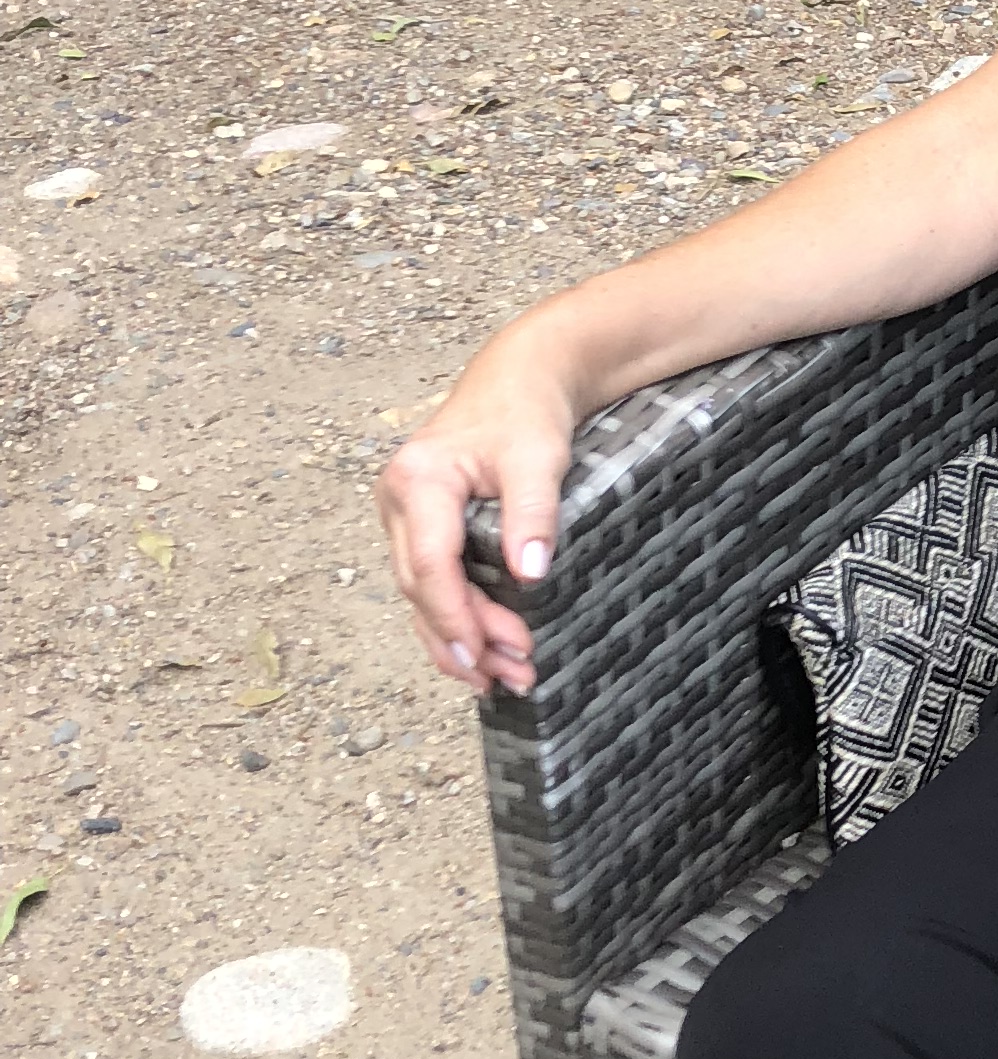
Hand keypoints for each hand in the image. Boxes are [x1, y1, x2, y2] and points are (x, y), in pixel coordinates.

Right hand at [375, 333, 580, 696]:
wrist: (521, 379)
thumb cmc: (528, 413)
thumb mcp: (539, 458)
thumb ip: (533, 513)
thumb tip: (529, 574)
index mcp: (418, 480)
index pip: (429, 565)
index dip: (457, 617)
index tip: (491, 656)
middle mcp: (396, 498)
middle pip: (419, 587)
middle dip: (463, 639)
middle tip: (512, 676)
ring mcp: (402, 513)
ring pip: (419, 592)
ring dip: (456, 639)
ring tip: (501, 679)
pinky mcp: (418, 524)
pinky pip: (428, 581)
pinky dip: (453, 617)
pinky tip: (480, 651)